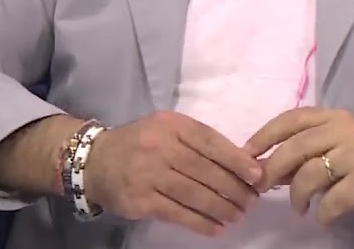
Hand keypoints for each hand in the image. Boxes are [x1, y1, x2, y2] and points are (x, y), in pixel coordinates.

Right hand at [85, 111, 263, 236]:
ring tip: (238, 215)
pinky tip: (216, 227)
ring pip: (193, 194)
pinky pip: (177, 213)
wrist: (96, 161)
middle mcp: (159, 146)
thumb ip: (198, 142)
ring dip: (221, 208)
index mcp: (171, 125)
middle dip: (233, 188)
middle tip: (251, 201)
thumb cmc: (142, 143)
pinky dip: (200, 222)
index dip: (236, 160)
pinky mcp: (140, 200)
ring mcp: (147, 174)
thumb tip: (242, 164)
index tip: (257, 175)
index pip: (209, 141)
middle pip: (205, 170)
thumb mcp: (167, 130)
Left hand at [244, 108, 353, 226]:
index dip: (265, 135)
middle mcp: (346, 130)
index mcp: (335, 117)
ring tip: (299, 207)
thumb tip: (263, 164)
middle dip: (272, 169)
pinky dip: (322, 213)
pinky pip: (331, 201)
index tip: (247, 154)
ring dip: (297, 195)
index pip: (292, 119)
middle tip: (262, 187)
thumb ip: (303, 152)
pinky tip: (323, 217)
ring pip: (310, 174)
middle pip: (296, 147)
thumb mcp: (334, 149)